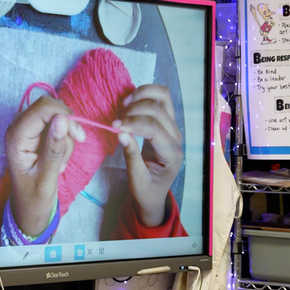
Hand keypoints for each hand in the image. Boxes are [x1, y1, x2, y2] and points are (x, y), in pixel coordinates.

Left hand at [4, 95, 85, 234]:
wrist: (29, 208)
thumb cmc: (34, 197)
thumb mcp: (47, 177)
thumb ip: (54, 148)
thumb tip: (62, 119)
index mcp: (16, 137)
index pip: (42, 108)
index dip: (64, 115)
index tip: (79, 136)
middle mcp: (18, 128)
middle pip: (49, 106)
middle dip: (67, 124)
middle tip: (77, 144)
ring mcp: (27, 129)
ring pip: (56, 116)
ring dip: (66, 137)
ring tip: (60, 162)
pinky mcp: (35, 134)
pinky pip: (56, 126)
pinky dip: (64, 140)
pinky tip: (59, 159)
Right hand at [112, 85, 182, 226]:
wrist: (155, 194)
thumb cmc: (146, 189)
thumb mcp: (136, 179)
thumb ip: (131, 156)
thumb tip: (120, 133)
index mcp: (171, 153)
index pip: (154, 128)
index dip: (133, 123)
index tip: (113, 127)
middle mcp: (176, 137)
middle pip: (159, 109)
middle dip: (135, 110)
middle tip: (117, 121)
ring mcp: (173, 127)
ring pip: (163, 97)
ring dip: (142, 95)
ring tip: (124, 106)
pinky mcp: (166, 122)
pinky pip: (161, 99)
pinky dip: (145, 95)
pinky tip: (130, 103)